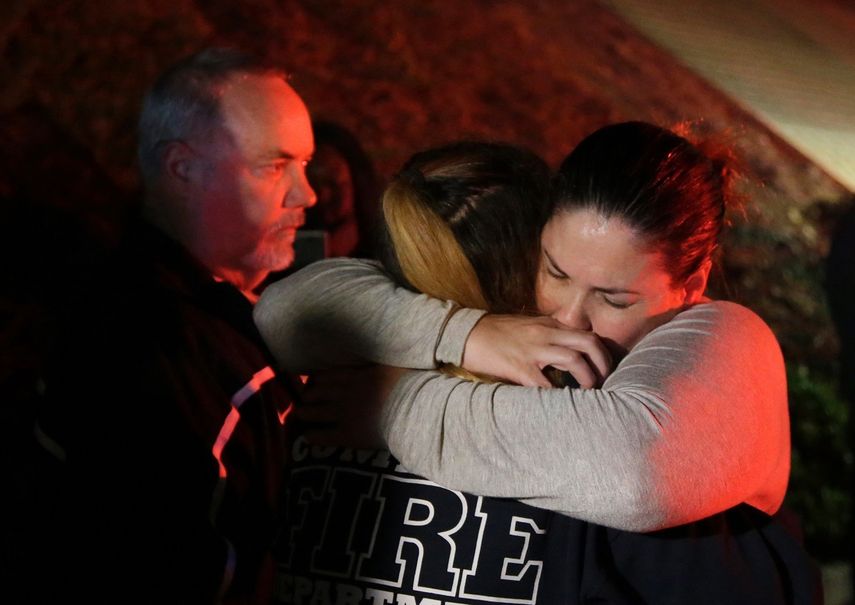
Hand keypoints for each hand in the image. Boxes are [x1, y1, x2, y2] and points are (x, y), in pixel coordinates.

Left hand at [294, 365, 409, 447]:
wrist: (414, 410)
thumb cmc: (410, 386)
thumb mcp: (394, 366)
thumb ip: (382, 363)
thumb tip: (385, 352)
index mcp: (356, 376)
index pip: (328, 375)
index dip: (318, 378)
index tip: (315, 380)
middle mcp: (344, 393)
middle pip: (315, 392)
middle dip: (308, 395)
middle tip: (306, 398)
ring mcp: (343, 414)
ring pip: (313, 412)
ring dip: (304, 413)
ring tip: (300, 414)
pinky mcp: (347, 435)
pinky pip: (322, 436)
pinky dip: (313, 436)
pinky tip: (307, 437)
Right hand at [462, 314, 611, 387]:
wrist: (464, 333)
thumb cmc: (494, 331)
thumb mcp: (526, 324)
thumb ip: (547, 332)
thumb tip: (566, 347)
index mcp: (548, 324)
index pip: (585, 334)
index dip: (601, 352)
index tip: (605, 368)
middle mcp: (546, 333)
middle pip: (589, 343)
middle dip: (603, 363)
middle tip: (605, 380)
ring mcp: (533, 350)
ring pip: (574, 360)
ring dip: (587, 378)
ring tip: (588, 392)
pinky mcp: (519, 366)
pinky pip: (545, 383)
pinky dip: (557, 395)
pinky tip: (560, 404)